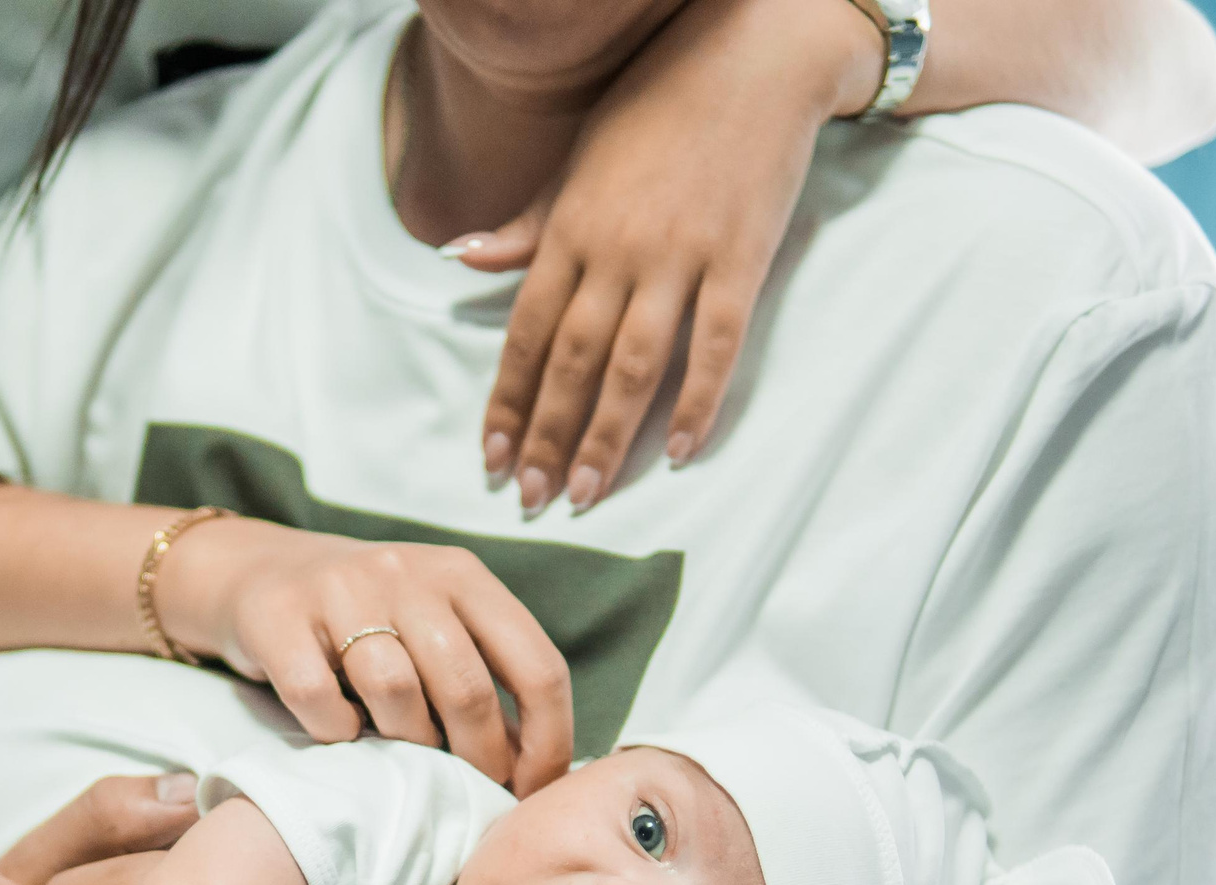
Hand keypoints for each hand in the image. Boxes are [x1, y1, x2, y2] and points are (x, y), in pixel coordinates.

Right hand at [159, 518, 572, 796]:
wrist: (258, 570)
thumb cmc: (365, 618)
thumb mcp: (435, 622)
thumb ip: (484, 674)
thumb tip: (535, 764)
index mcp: (464, 576)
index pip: (537, 666)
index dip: (549, 741)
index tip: (534, 790)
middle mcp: (408, 573)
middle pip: (467, 689)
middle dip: (480, 759)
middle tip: (471, 790)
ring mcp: (340, 588)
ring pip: (396, 693)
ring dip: (404, 743)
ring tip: (399, 751)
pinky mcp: (278, 616)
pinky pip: (319, 699)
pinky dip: (333, 730)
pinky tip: (337, 729)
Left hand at [464, 0, 880, 513]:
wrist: (755, 56)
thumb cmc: (659, 105)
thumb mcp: (579, 158)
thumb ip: (528, 224)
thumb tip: (461, 259)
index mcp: (571, 227)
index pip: (525, 333)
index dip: (506, 400)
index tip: (490, 457)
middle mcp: (617, 249)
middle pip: (572, 361)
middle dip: (545, 436)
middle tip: (531, 498)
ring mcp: (681, 255)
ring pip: (634, 365)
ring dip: (605, 435)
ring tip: (584, 492)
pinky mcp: (741, 258)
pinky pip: (716, 345)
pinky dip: (697, 401)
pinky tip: (678, 451)